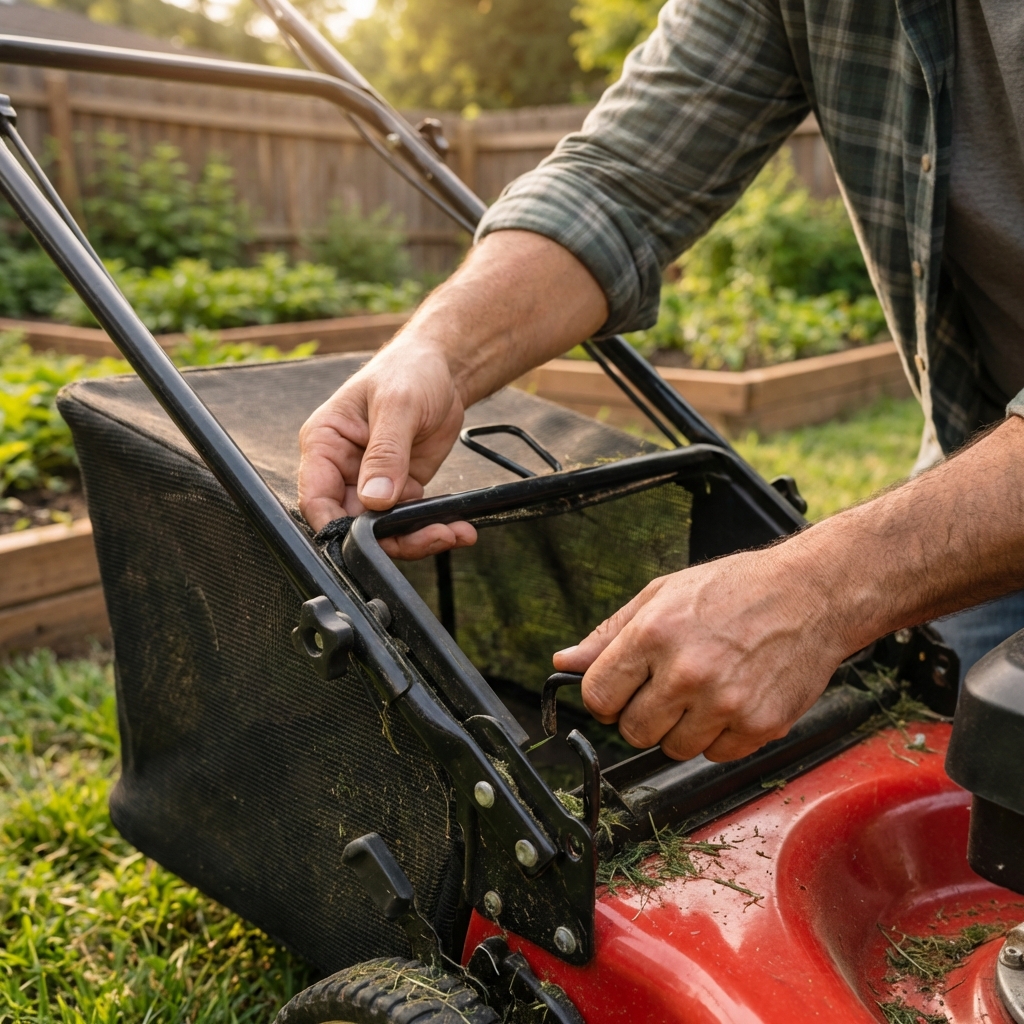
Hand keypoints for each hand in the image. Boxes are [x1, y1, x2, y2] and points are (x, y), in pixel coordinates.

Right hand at [298, 339, 477, 558]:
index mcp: (325, 443)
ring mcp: (371, 482)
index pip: (315, 498)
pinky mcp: (400, 489)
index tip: (366, 540)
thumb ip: (385, 453)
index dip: (335, 526)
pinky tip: (458, 527)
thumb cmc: (408, 372)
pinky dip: (432, 527)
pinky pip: (408, 520)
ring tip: (451, 532)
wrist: (443, 370)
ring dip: (415, 538)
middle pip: (351, 523)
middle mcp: (342, 468)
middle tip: (429, 535)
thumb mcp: (397, 405)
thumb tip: (375, 499)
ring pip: (382, 529)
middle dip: (387, 538)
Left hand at [552, 544, 848, 762]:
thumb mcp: (663, 594)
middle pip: (632, 732)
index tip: (619, 690)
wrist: (811, 594)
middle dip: (641, 714)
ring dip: (680, 727)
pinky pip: (716, 755)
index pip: (598, 697)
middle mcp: (687, 672)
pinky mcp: (759, 726)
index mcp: (654, 634)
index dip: (605, 697)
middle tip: (667, 686)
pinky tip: (732, 698)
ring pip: (673, 749)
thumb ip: (609, 634)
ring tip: (704, 688)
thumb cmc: (736, 588)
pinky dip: (719, 735)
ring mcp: (725, 704)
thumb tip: (565, 662)